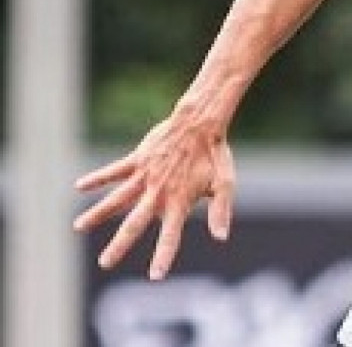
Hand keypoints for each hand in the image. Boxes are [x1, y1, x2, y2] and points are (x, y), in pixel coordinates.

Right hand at [73, 109, 235, 279]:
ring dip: (98, 214)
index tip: (154, 277)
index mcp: (179, 201)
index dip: (163, 256)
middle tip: (104, 264)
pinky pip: (114, 171)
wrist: (201, 123)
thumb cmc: (215, 154)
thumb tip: (221, 238)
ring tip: (78, 227)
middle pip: (135, 224)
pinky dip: (97, 178)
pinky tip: (79, 186)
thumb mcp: (224, 183)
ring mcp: (145, 176)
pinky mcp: (138, 160)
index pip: (170, 235)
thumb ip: (220, 210)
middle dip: (119, 245)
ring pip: (116, 199)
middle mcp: (158, 192)